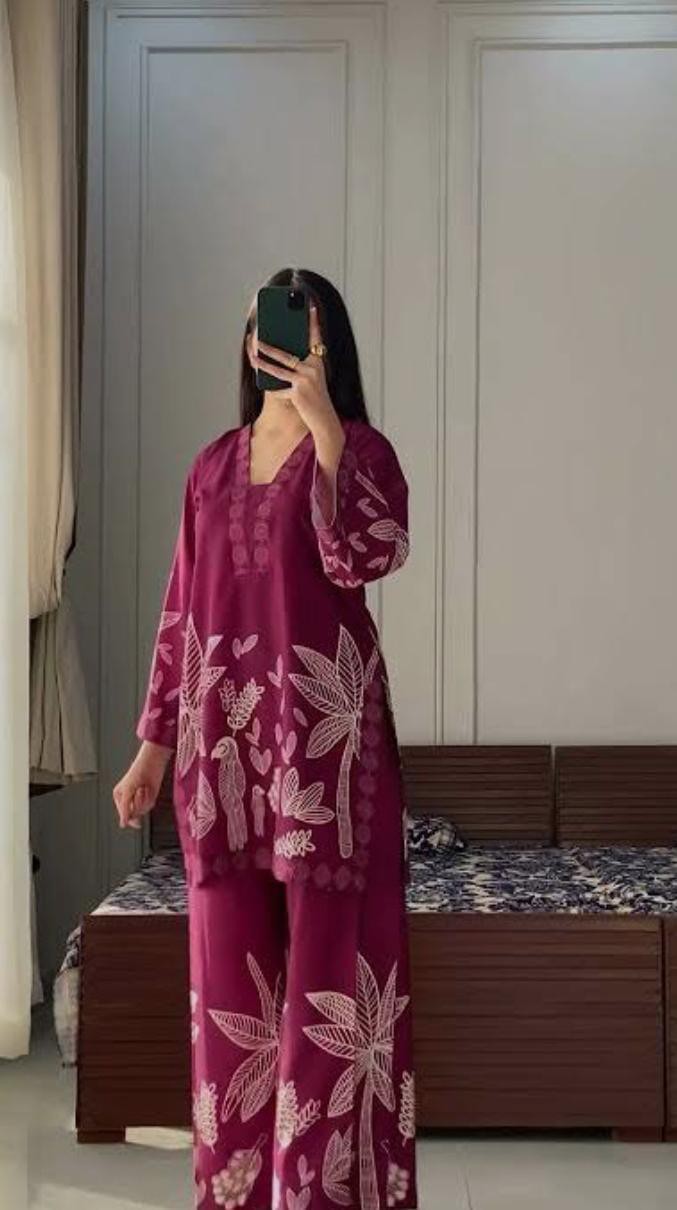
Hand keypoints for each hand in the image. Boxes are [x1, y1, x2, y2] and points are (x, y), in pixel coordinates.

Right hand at [113, 743, 167, 829]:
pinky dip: (149, 798)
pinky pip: (149, 806)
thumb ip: (125, 809)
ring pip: (142, 811)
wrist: (151, 765)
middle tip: (139, 791)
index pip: (123, 815)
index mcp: (119, 797)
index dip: (130, 814)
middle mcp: (128, 800)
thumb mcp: (127, 792)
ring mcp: (138, 800)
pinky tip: (148, 789)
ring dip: (144, 800)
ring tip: (143, 788)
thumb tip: (123, 824)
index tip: (135, 814)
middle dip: (138, 804)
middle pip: (134, 815)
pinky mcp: (148, 799)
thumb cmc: (137, 774)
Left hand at [248, 303, 342, 443]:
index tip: (311, 305)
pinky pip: (280, 389)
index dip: (313, 321)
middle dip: (269, 346)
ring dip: (262, 362)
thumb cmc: (315, 397)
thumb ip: (297, 368)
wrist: (324, 419)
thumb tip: (275, 358)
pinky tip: (266, 384)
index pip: (316, 338)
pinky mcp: (298, 393)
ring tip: (251, 355)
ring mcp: (306, 380)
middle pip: (286, 354)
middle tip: (257, 336)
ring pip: (278, 369)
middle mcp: (314, 368)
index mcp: (318, 362)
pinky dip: (275, 390)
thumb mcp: (310, 379)